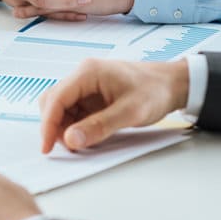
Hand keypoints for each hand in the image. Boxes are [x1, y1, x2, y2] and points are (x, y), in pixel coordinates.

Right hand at [39, 58, 189, 152]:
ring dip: (64, 127)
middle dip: (54, 126)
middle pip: (52, 102)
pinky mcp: (90, 95)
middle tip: (67, 146)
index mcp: (87, 73)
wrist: (173, 84)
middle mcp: (82, 76)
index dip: (48, 125)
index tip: (47, 146)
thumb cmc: (155, 90)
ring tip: (80, 142)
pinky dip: (74, 126)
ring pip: (60, 108)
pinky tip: (86, 135)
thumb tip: (71, 140)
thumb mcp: (130, 112)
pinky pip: (73, 111)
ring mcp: (85, 85)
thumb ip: (98, 126)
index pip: (56, 99)